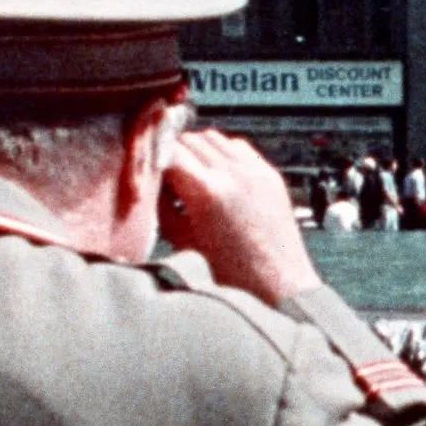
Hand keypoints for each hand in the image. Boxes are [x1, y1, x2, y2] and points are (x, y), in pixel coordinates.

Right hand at [163, 130, 321, 305]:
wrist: (279, 288)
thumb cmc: (230, 277)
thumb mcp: (183, 241)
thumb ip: (163, 205)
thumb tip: (151, 181)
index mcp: (207, 192)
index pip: (168, 150)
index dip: (152, 157)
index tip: (145, 170)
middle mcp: (233, 174)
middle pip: (189, 139)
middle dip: (172, 152)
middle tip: (164, 174)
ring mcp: (256, 171)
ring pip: (214, 137)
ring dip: (197, 149)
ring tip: (190, 174)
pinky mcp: (271, 176)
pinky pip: (239, 148)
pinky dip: (223, 153)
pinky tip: (217, 175)